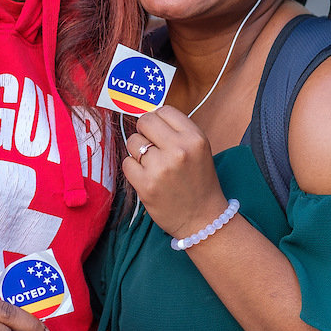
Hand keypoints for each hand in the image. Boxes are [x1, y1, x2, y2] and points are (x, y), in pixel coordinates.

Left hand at [123, 106, 227, 241]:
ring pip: (133, 142)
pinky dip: (133, 169)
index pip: (164, 110)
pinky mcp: (146, 184)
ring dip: (138, 152)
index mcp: (195, 138)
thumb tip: (148, 116)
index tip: (157, 130)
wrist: (203, 219)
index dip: (157, 119)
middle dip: (144, 131)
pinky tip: (146, 177)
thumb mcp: (199, 150)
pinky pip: (127, 163)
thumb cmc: (199, 182)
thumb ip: (177, 132)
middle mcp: (179, 149)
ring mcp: (161, 167)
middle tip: (150, 145)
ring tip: (152, 165)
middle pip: (145, 121)